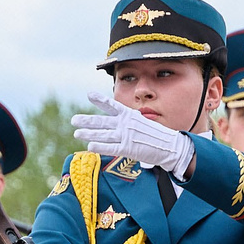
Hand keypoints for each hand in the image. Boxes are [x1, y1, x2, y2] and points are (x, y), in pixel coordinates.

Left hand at [75, 95, 194, 177]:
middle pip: (102, 121)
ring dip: (88, 134)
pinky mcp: (128, 149)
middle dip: (86, 121)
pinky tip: (89, 147)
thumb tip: (116, 122)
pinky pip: (110, 148)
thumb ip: (127, 122)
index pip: (112, 105)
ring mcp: (126, 136)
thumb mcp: (141, 123)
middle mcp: (126, 124)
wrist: (169, 146)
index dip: (100, 99)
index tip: (89, 94)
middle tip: (74, 120)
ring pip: (102, 135)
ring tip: (77, 133)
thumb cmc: (154, 135)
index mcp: (129, 115)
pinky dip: (99, 147)